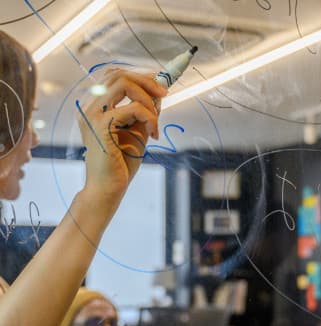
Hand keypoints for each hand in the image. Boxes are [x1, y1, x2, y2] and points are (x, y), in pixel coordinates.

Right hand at [77, 70, 166, 206]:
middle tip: (164, 94)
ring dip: (147, 98)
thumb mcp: (136, 132)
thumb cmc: (120, 164)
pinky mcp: (101, 125)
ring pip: (123, 83)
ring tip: (156, 120)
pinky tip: (153, 134)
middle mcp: (88, 106)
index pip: (113, 76)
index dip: (138, 75)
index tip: (158, 84)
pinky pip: (132, 108)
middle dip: (146, 80)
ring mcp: (92, 114)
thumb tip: (158, 94)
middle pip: (117, 74)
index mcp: (93, 106)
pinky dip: (149, 117)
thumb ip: (144, 112)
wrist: (108, 189)